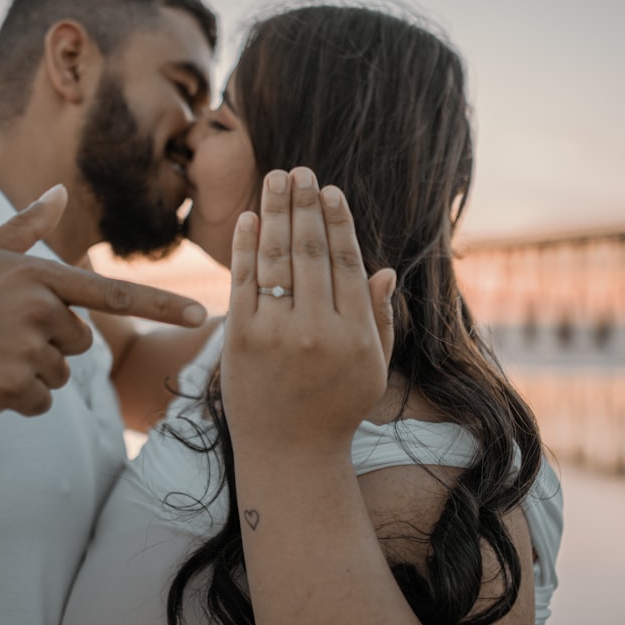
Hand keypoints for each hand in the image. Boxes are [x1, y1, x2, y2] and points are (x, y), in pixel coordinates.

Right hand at [0, 185, 207, 417]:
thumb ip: (24, 227)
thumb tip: (58, 193)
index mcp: (36, 273)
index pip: (112, 289)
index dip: (161, 302)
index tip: (201, 313)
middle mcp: (38, 307)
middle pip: (81, 344)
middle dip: (49, 348)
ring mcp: (25, 346)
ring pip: (59, 377)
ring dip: (28, 376)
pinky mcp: (10, 384)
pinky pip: (37, 402)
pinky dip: (12, 400)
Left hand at [220, 167, 395, 457]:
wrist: (287, 453)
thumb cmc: (336, 408)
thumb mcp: (371, 368)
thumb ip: (378, 318)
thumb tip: (383, 269)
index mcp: (355, 335)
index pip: (347, 263)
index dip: (338, 222)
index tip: (331, 191)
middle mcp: (317, 330)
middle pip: (310, 252)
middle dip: (304, 205)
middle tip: (300, 171)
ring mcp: (276, 334)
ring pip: (276, 259)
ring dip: (275, 212)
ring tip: (276, 178)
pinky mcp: (240, 339)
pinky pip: (243, 282)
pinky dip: (245, 246)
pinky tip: (249, 218)